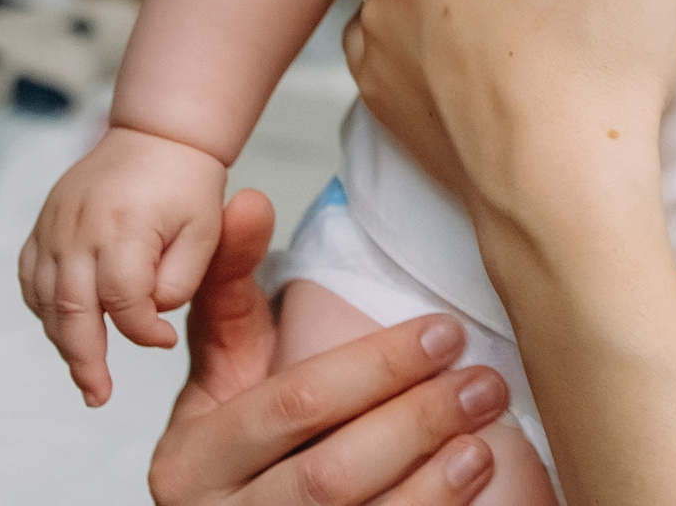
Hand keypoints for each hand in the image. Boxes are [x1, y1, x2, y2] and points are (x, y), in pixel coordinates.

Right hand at [20, 123, 227, 404]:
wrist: (157, 134)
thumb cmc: (187, 183)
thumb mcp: (205, 230)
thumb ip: (179, 281)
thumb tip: (148, 317)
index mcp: (124, 228)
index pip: (123, 301)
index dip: (143, 331)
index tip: (163, 340)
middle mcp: (79, 229)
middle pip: (72, 310)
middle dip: (84, 361)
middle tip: (97, 396)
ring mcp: (54, 226)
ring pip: (46, 300)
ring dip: (63, 340)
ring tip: (85, 372)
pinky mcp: (43, 224)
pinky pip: (31, 278)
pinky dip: (45, 309)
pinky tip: (65, 327)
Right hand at [149, 188, 507, 504]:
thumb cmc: (239, 443)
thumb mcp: (224, 371)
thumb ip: (232, 289)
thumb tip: (249, 199)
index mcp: (192, 458)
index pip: (294, 404)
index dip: (375, 368)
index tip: (443, 332)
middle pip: (328, 474)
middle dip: (414, 423)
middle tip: (483, 382)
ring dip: (431, 483)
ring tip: (484, 439)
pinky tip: (468, 485)